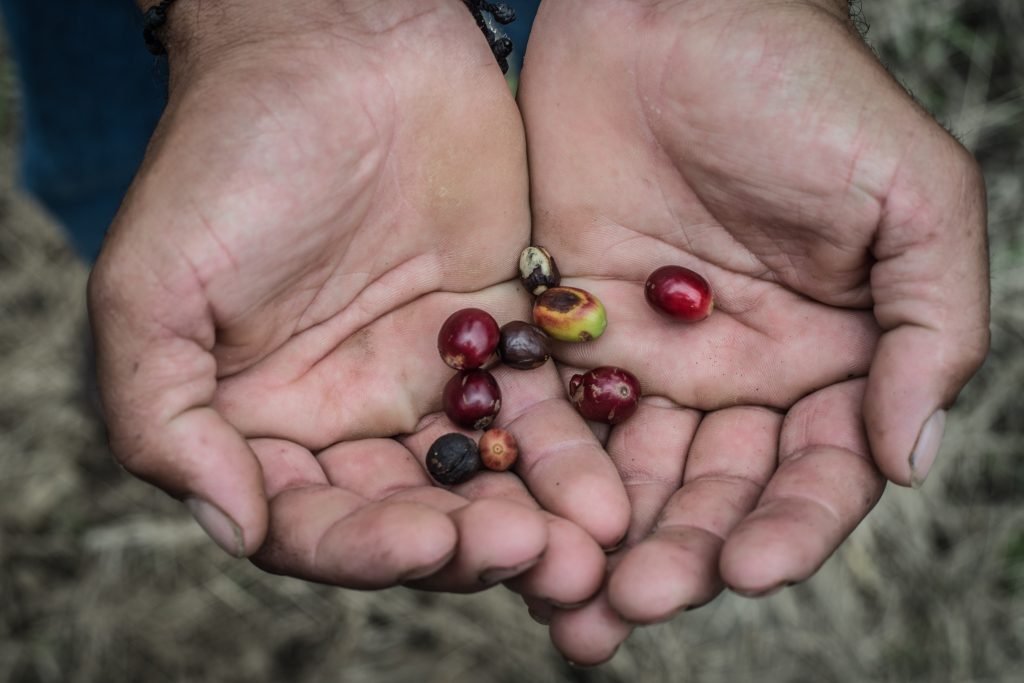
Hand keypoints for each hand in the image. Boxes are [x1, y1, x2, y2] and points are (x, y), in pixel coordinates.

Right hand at [89, 0, 627, 598]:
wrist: (341, 46)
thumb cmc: (231, 156)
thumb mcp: (153, 287)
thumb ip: (166, 417)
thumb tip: (236, 526)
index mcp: (266, 420)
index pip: (313, 523)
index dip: (367, 547)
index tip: (428, 538)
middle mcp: (350, 413)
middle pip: (414, 514)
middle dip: (472, 545)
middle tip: (536, 556)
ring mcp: (431, 375)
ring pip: (487, 474)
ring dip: (538, 515)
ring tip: (590, 543)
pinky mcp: (503, 332)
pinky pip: (542, 404)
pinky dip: (575, 446)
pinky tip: (611, 481)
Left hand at [518, 0, 988, 662]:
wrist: (663, 14)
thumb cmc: (799, 88)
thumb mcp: (908, 197)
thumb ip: (931, 326)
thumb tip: (910, 457)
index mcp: (829, 358)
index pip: (816, 474)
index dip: (789, 528)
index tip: (749, 569)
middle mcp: (738, 375)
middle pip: (711, 492)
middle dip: (679, 552)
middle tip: (633, 602)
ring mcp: (649, 360)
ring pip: (629, 474)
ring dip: (602, 540)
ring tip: (569, 603)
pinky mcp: (567, 332)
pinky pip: (552, 417)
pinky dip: (538, 473)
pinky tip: (515, 519)